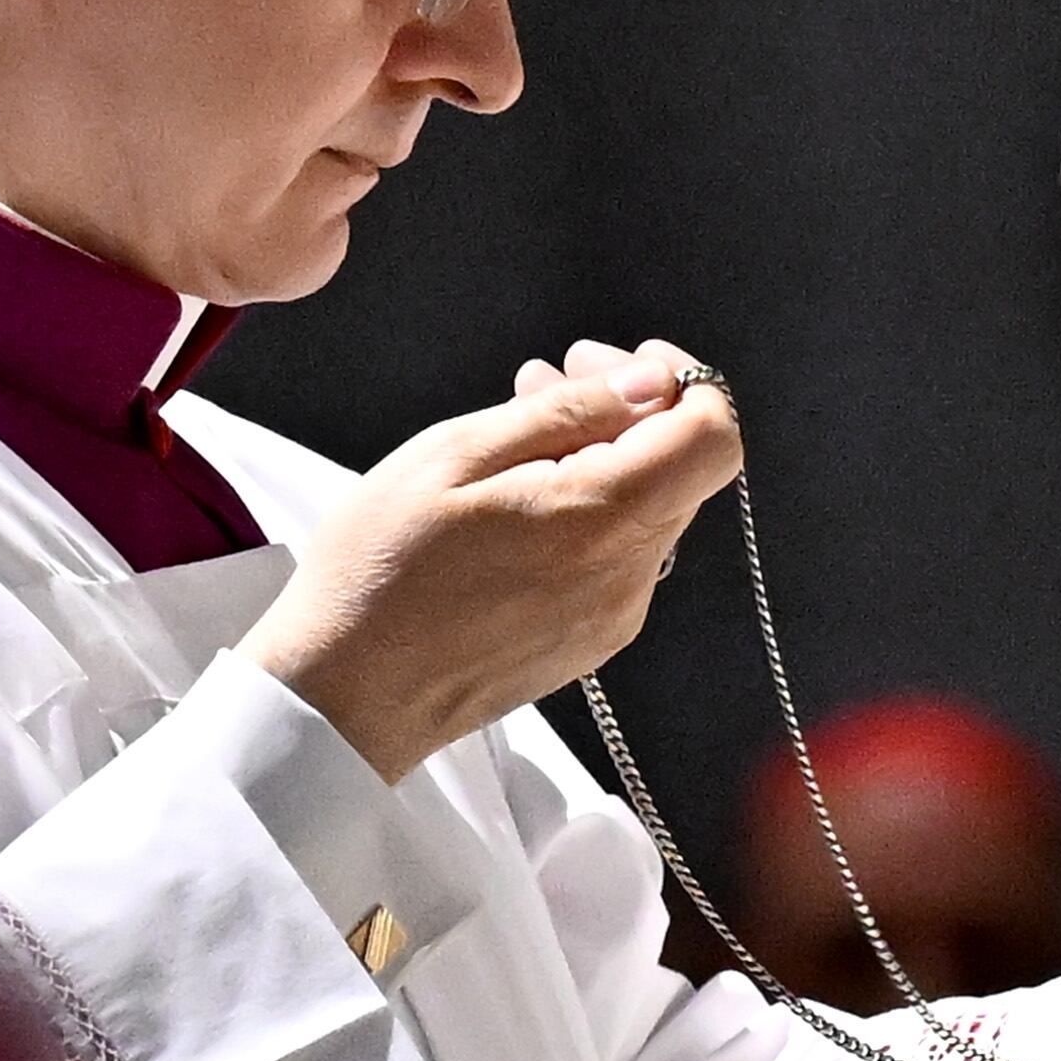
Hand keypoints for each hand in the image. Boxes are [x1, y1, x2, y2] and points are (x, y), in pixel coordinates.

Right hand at [241, 344, 738, 783]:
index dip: (680, 385)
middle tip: (551, 377)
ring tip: (521, 431)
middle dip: (630, 411)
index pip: (714, 439)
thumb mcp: (457, 455)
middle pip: (681, 471)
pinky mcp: (589, 641)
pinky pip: (617, 555)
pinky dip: (588, 510)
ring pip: (648, 510)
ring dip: (604, 458)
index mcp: (601, 522)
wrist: (346, 695)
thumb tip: (653, 383)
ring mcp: (613, 616)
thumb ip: (569, 413)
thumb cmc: (380, 573)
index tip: (616, 365)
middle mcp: (626, 577)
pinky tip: (521, 496)